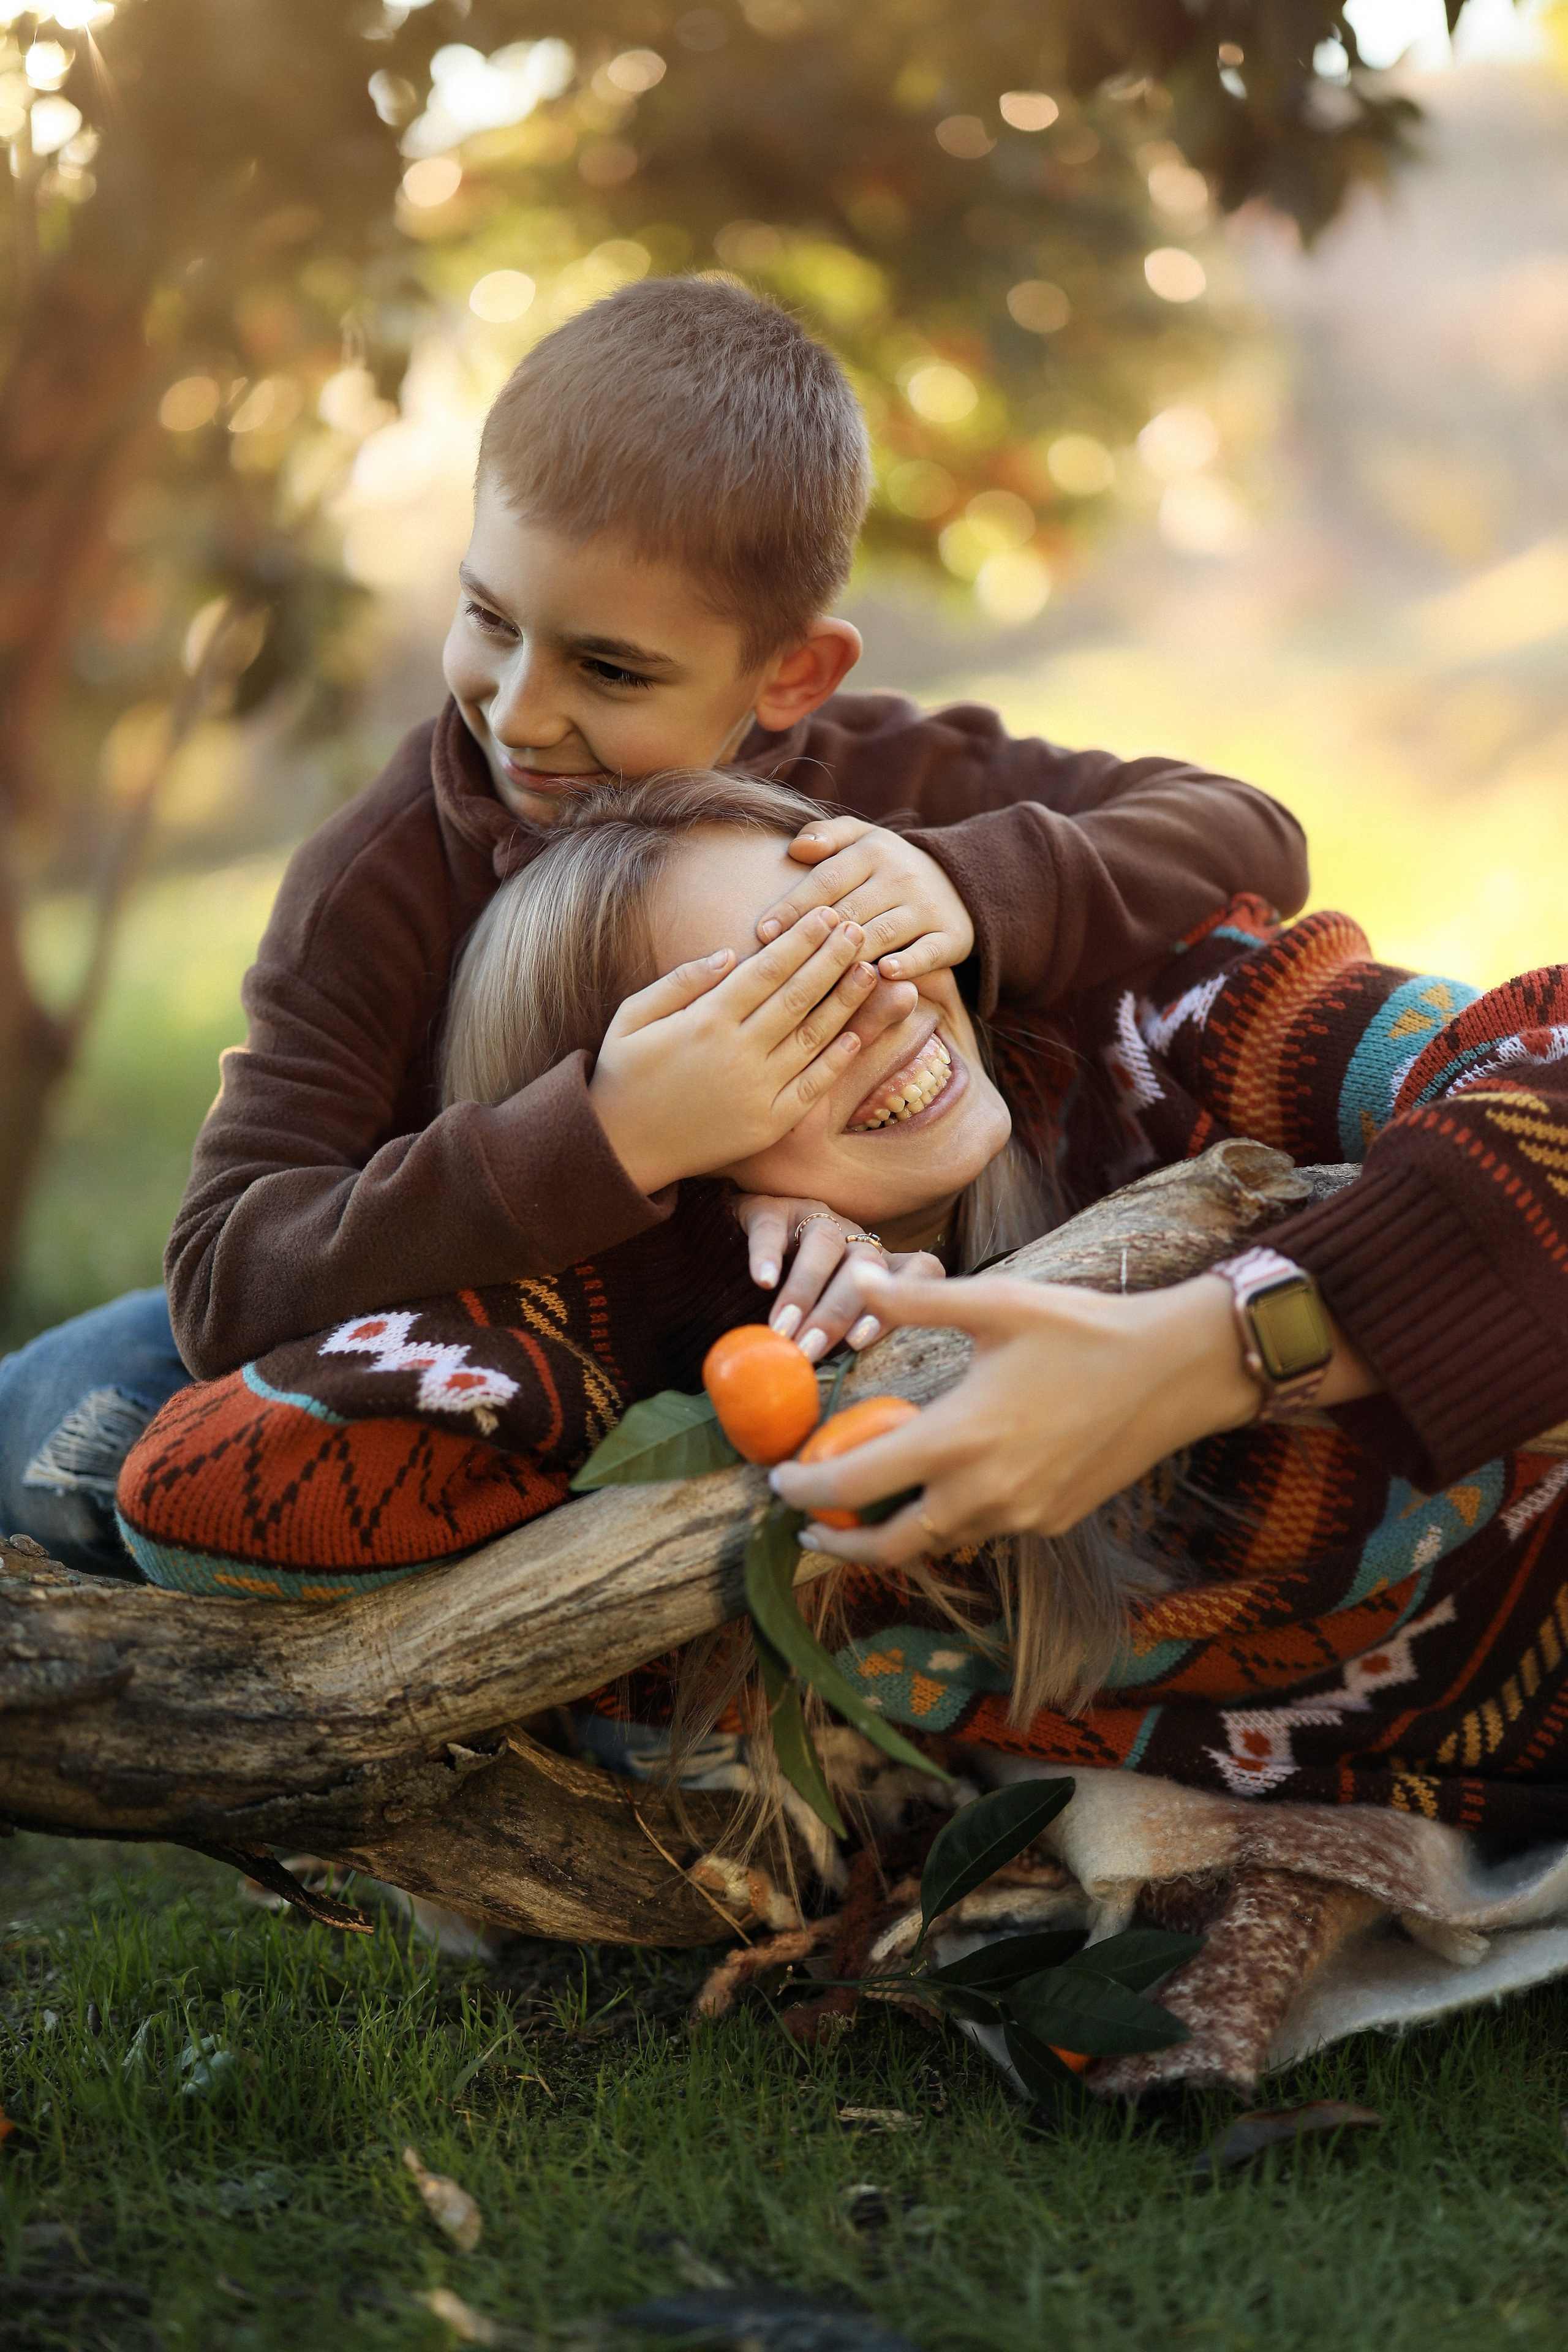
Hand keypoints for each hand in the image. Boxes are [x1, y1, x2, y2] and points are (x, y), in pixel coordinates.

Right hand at [589, 908, 876, 1195]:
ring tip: (869, 971)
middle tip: (858, 929)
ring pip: (813, 1038)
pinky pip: (811, 1087)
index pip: (767, 970)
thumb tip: (730, 951)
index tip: (826, 916)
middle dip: (832, 959)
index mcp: (705, 1021)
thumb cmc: (622, 1075)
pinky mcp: (768, 1125)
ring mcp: (757, 1091)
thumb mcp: (632, 1017)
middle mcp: (738, 1053)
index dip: (801, 941)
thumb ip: (681, 981)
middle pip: (798, 996)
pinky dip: (836, 1061)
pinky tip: (857, 1034)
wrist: (618, 1150)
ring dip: (845, 1002)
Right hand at [729, 1194, 944, 1360]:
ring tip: (782, 1329)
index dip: (901, 1300)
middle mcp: (856, 1241)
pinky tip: (762, 1281)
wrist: (729, 1258)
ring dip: (805, 1289)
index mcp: (882, 1270)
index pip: (921, 1269)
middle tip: (809, 1349)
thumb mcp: (827, 1331)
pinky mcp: (771, 1209)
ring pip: (824, 1244)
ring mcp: (817, 1220)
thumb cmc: (794, 1314)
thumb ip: (841, 1351)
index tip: (861, 1341)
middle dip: (837, 1311)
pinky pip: (773, 1227)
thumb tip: (840, 1401)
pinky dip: (768, 1254)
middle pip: (865, 1264)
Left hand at [755, 816, 973, 983]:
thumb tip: (796, 847)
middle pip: (850, 911)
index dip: (793, 906)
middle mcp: (900, 877)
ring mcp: (926, 908)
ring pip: (882, 933)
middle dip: (814, 937)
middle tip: (781, 962)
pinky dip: (909, 963)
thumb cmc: (888, 866)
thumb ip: (827, 835)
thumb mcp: (862, 839)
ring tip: (819, 975)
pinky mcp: (950, 936)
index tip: (763, 932)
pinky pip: (928, 952)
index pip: (826, 880)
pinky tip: (885, 973)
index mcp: (872, 852)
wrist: (959, 882)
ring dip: (851, 954)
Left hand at [769, 1270, 1378, 1563]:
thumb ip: (919, 1301)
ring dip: (894, 1535)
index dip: (807, 1488)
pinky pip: (983, 1532)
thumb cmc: (1083, 1329)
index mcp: (958, 1437)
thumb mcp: (997, 1303)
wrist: (1174, 1371)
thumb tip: (860, 1281)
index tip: (780, 1480)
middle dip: (837, 1543)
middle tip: (806, 1530)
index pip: (856, 1481)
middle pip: (888, 1544)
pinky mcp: (1052, 1521)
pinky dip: (949, 1521)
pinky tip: (942, 1492)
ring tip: (866, 1510)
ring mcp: (1021, 1515)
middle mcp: (984, 1492)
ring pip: (937, 1543)